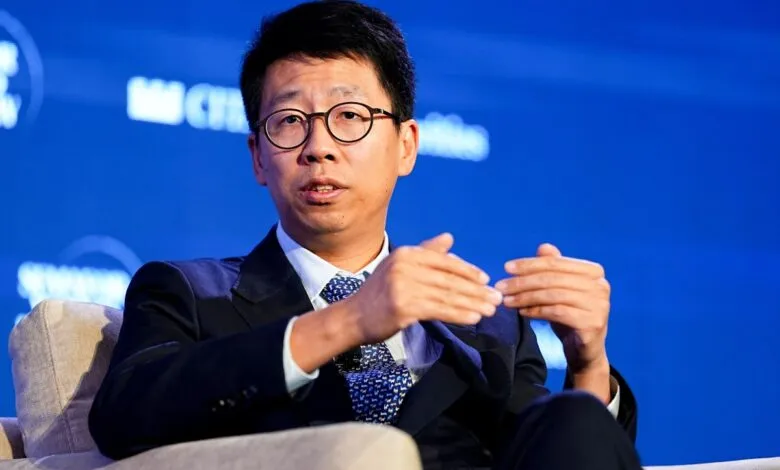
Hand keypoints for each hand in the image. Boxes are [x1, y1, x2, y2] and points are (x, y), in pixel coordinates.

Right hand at [344, 233, 503, 344]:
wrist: (353, 317)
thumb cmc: (378, 293)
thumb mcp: (399, 266)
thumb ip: (426, 252)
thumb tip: (450, 238)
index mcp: (407, 254)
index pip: (445, 262)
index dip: (468, 271)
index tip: (486, 280)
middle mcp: (405, 266)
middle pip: (449, 279)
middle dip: (476, 290)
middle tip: (496, 299)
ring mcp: (403, 287)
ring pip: (447, 295)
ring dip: (472, 304)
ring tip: (490, 310)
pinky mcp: (403, 307)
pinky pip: (439, 310)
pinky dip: (459, 314)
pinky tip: (474, 318)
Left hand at [495, 243, 610, 375]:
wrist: (585, 349)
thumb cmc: (570, 314)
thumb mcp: (560, 289)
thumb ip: (554, 268)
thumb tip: (543, 247)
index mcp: (594, 271)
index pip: (556, 263)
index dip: (530, 264)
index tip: (506, 268)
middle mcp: (601, 286)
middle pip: (553, 278)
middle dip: (523, 282)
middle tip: (501, 287)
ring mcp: (599, 305)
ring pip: (553, 295)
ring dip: (525, 297)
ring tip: (507, 301)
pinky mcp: (592, 323)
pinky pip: (558, 312)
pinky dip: (536, 311)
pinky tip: (522, 312)